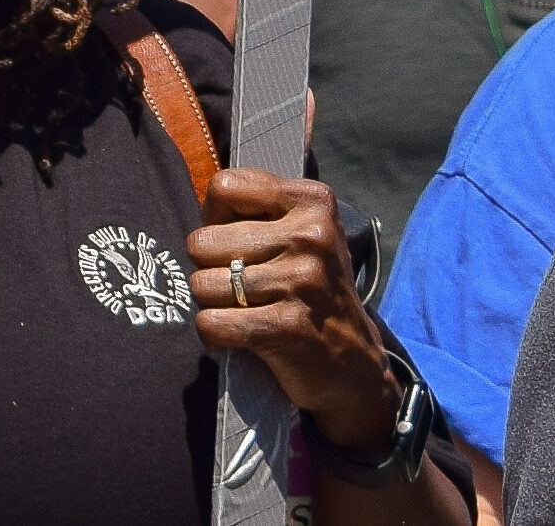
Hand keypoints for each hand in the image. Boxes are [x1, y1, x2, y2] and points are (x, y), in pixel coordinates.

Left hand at [185, 170, 403, 449]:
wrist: (353, 365)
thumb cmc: (311, 291)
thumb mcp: (302, 234)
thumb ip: (257, 207)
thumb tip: (204, 203)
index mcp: (314, 202)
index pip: (224, 189)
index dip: (215, 220)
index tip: (236, 243)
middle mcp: (312, 236)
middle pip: (202, 243)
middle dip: (211, 269)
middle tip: (244, 288)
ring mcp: (302, 281)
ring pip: (201, 284)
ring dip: (213, 305)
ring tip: (245, 312)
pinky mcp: (288, 326)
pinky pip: (210, 323)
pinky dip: (214, 336)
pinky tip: (240, 338)